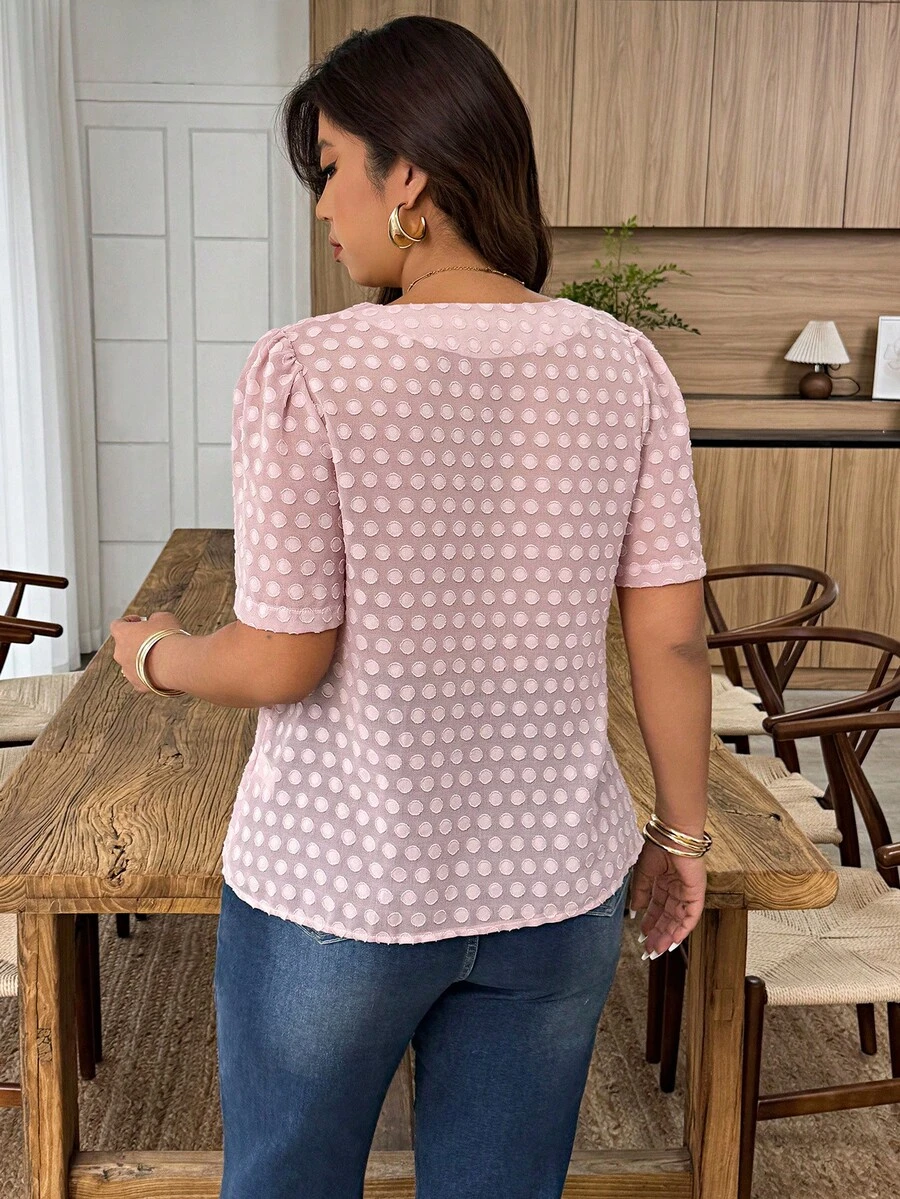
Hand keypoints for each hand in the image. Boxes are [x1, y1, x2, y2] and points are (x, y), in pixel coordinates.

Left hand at [109, 611, 183, 693]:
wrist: (175, 663)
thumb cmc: (167, 638)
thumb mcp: (164, 617)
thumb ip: (154, 618)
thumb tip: (155, 622)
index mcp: (122, 633)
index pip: (117, 624)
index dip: (128, 621)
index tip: (139, 621)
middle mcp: (120, 653)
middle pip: (124, 645)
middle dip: (136, 642)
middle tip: (153, 639)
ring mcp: (127, 670)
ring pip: (132, 663)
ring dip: (142, 659)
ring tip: (159, 657)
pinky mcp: (138, 684)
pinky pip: (142, 677)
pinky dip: (150, 673)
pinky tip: (162, 670)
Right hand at [628, 839, 706, 957]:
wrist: (671, 836)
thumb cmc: (656, 847)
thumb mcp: (642, 873)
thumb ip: (640, 893)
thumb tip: (635, 911)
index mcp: (663, 881)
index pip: (657, 907)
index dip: (650, 922)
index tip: (642, 935)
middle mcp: (676, 888)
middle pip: (667, 916)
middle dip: (658, 933)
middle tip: (649, 949)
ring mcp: (687, 891)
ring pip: (678, 919)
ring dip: (668, 935)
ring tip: (658, 949)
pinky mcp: (696, 893)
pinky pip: (691, 915)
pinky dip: (683, 929)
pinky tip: (673, 940)